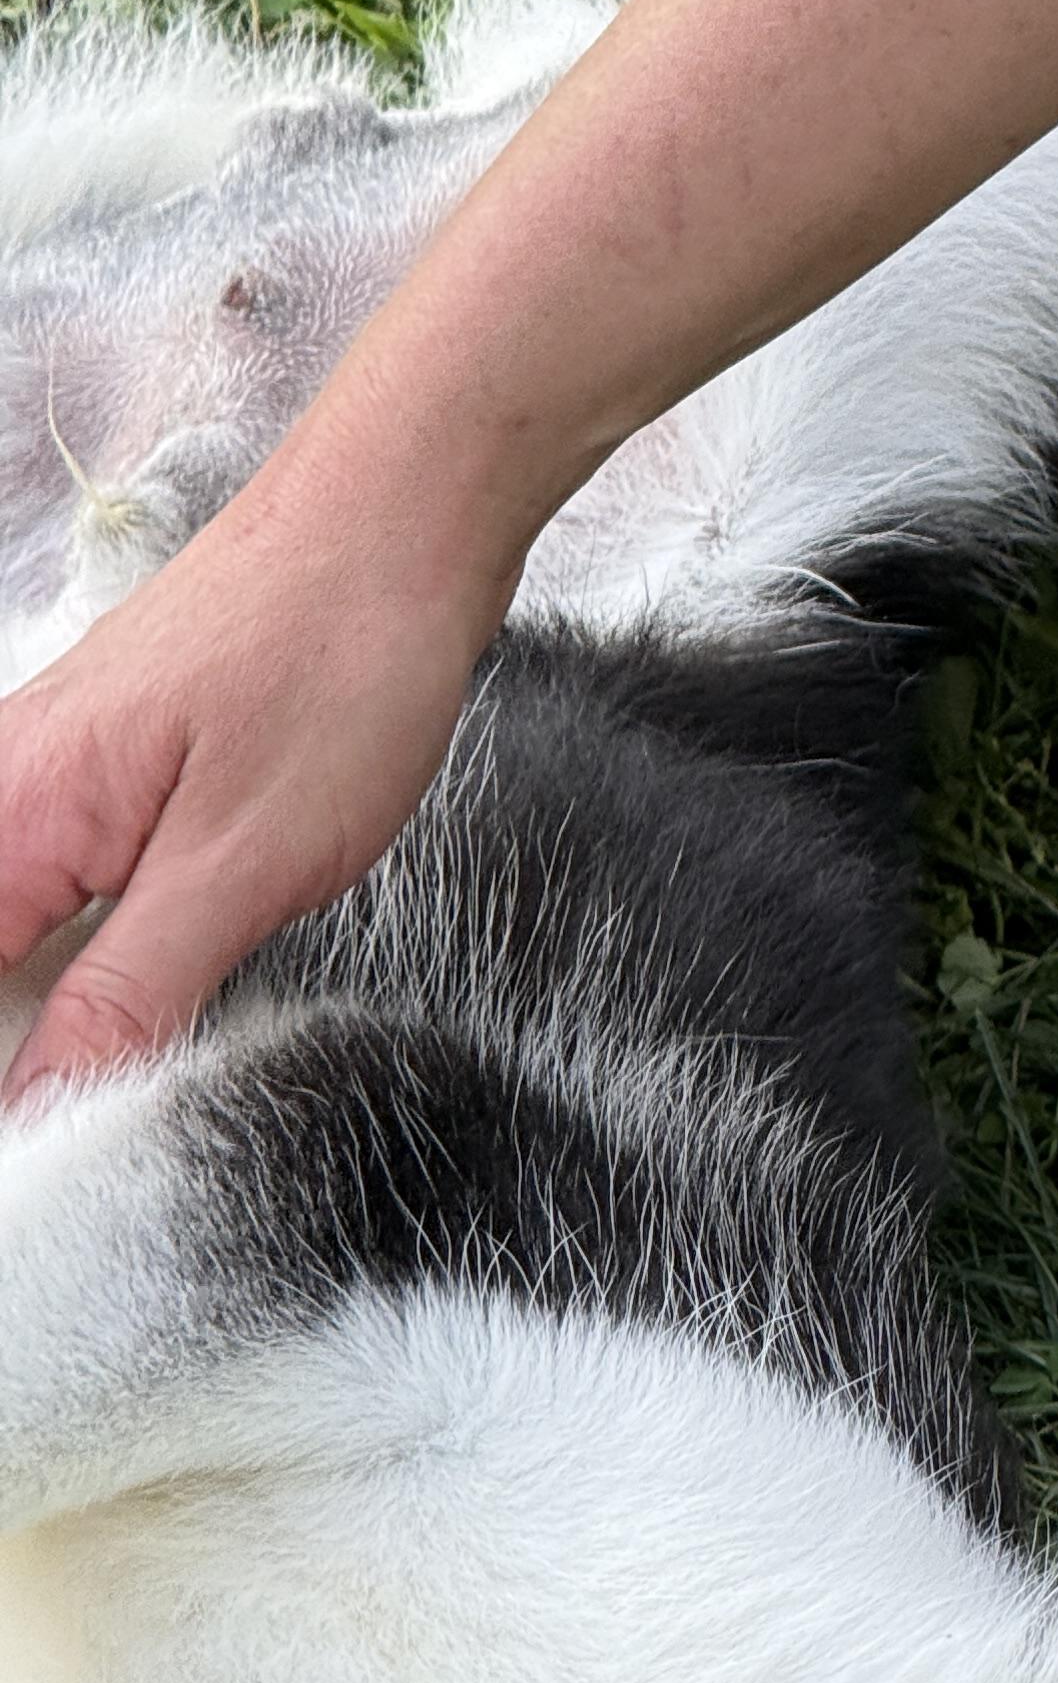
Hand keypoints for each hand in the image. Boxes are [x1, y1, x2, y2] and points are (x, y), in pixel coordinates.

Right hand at [0, 461, 515, 1103]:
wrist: (393, 528)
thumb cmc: (332, 667)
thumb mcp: (240, 870)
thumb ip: (131, 994)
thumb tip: (43, 1101)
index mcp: (6, 815)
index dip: (3, 1083)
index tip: (43, 1154)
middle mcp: (0, 788)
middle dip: (26, 1053)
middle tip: (89, 1125)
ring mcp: (47, 776)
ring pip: (13, 934)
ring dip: (53, 1015)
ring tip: (109, 1080)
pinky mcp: (104, 775)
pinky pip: (56, 890)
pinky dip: (92, 958)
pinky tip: (147, 991)